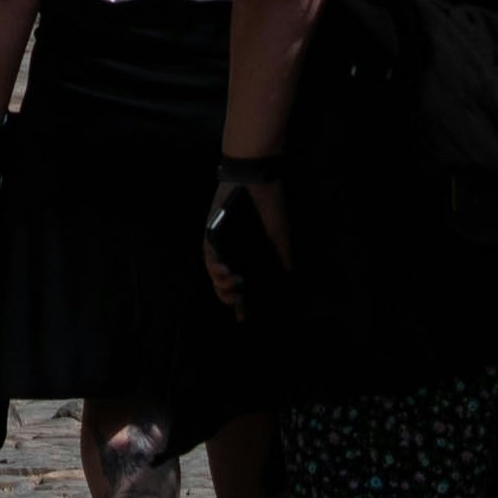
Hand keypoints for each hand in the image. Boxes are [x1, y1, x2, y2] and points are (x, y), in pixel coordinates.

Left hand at [202, 173, 290, 313]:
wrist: (257, 178)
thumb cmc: (269, 205)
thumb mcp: (279, 234)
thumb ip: (282, 255)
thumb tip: (289, 274)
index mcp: (246, 253)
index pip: (241, 283)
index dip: (242, 303)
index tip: (245, 319)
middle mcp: (231, 251)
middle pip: (224, 283)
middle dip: (230, 297)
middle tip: (240, 299)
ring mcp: (220, 243)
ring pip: (214, 273)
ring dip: (221, 285)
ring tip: (235, 286)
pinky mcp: (211, 232)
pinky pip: (208, 255)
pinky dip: (214, 266)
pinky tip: (225, 272)